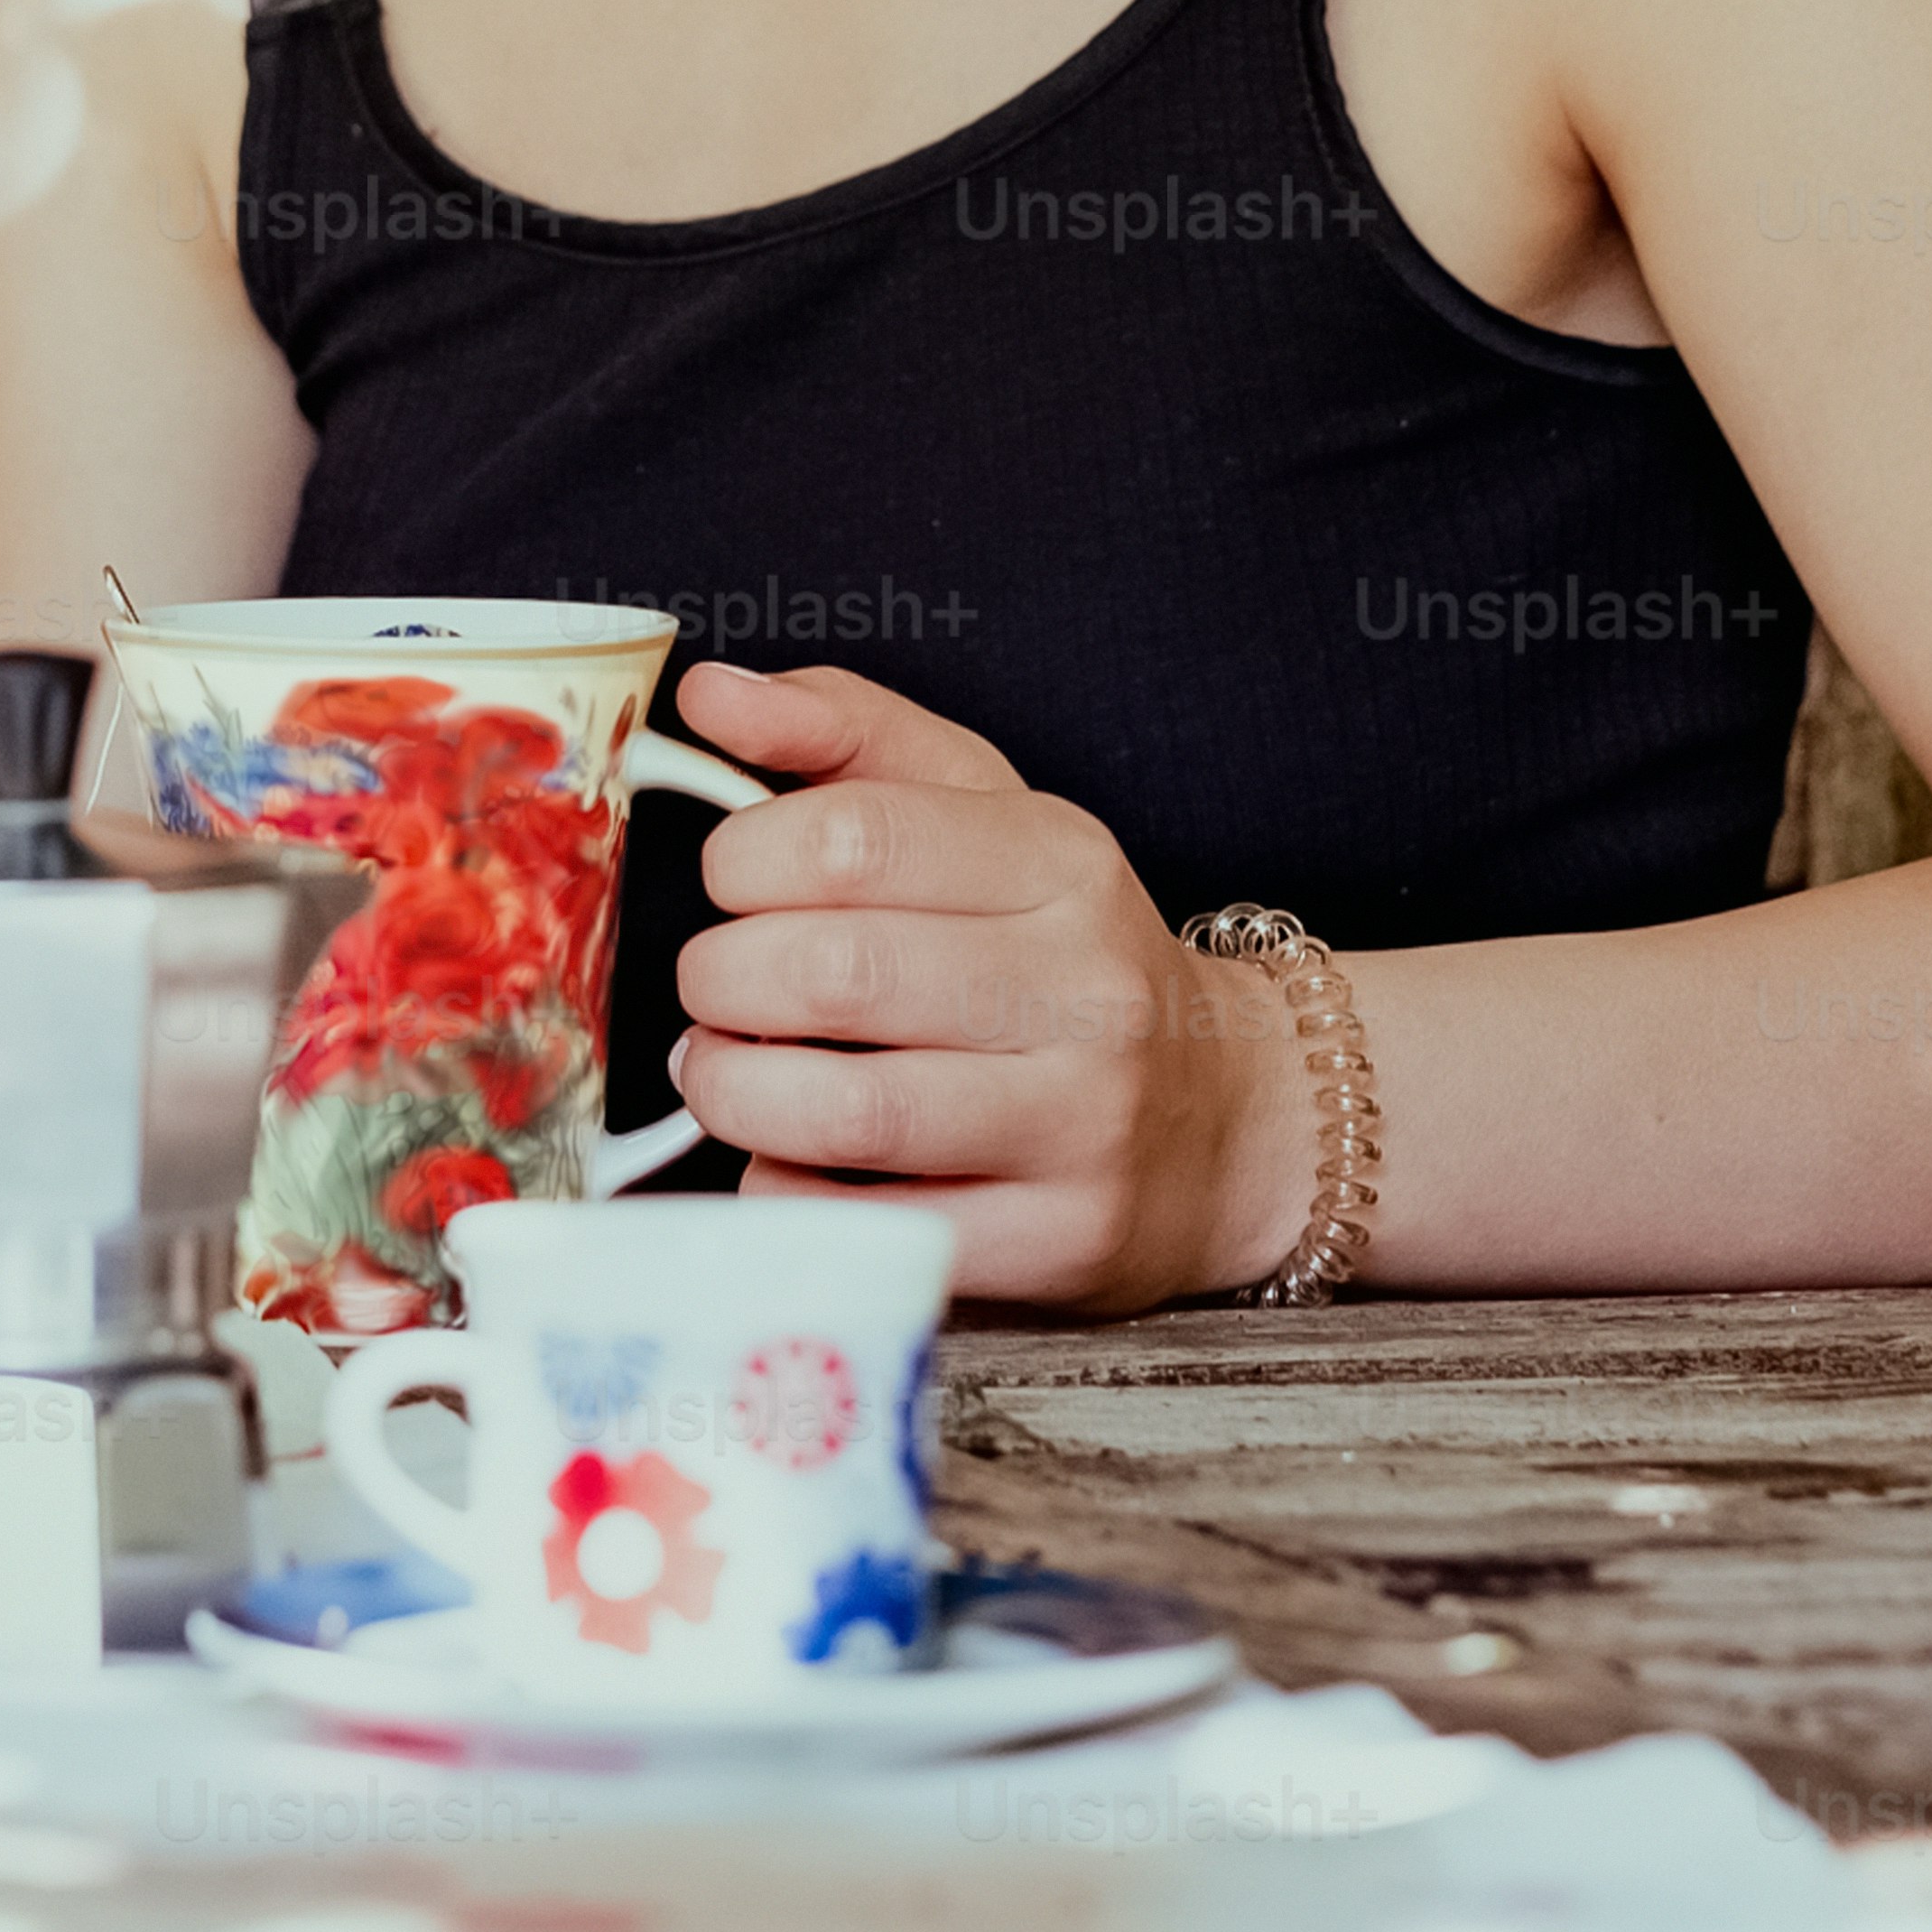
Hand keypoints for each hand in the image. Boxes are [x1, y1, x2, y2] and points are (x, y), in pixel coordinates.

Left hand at [655, 661, 1295, 1315]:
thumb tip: (711, 692)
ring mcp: (1080, 1123)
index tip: (733, 881)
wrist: (1220, 1122)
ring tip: (725, 1069)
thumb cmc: (1063, 956)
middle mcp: (1086, 988)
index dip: (743, 856)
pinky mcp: (1058, 1239)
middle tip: (715, 987)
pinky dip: (785, 1190)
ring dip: (733, 1090)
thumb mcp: (987, 814)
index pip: (853, 834)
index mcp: (1062, 861)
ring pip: (843, 1110)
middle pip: (832, 972)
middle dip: (720, 980)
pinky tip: (791, 1156)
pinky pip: (864, 1222)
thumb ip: (848, 736)